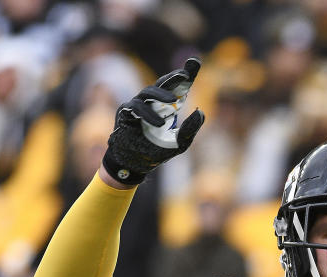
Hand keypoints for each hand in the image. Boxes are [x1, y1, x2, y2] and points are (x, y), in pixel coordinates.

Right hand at [102, 58, 204, 184]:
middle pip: (163, 83)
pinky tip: (159, 124)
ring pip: (149, 91)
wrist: (135, 164)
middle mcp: (153, 102)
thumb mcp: (180, 143)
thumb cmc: (157, 151)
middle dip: (174, 77)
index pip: (178, 87)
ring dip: (162, 95)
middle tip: (186, 75)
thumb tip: (201, 111)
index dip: (186, 74)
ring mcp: (138, 105)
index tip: (195, 61)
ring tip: (174, 103)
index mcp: (168, 107)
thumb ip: (190, 129)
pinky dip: (148, 114)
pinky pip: (136, 107)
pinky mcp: (126, 113)